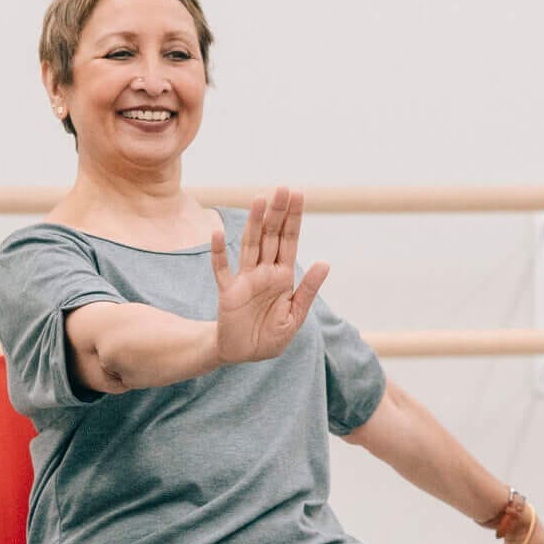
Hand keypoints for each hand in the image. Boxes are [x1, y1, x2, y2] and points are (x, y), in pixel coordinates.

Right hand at [211, 186, 328, 364]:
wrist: (243, 354)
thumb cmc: (270, 336)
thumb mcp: (294, 316)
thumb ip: (307, 290)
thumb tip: (325, 262)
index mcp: (283, 277)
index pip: (290, 241)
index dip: (294, 218)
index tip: (299, 194)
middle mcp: (264, 272)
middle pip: (271, 236)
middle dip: (278, 212)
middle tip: (283, 188)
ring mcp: (245, 279)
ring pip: (250, 245)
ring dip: (254, 222)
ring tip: (260, 199)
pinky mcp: (228, 292)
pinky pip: (222, 270)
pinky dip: (218, 253)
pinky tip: (217, 234)